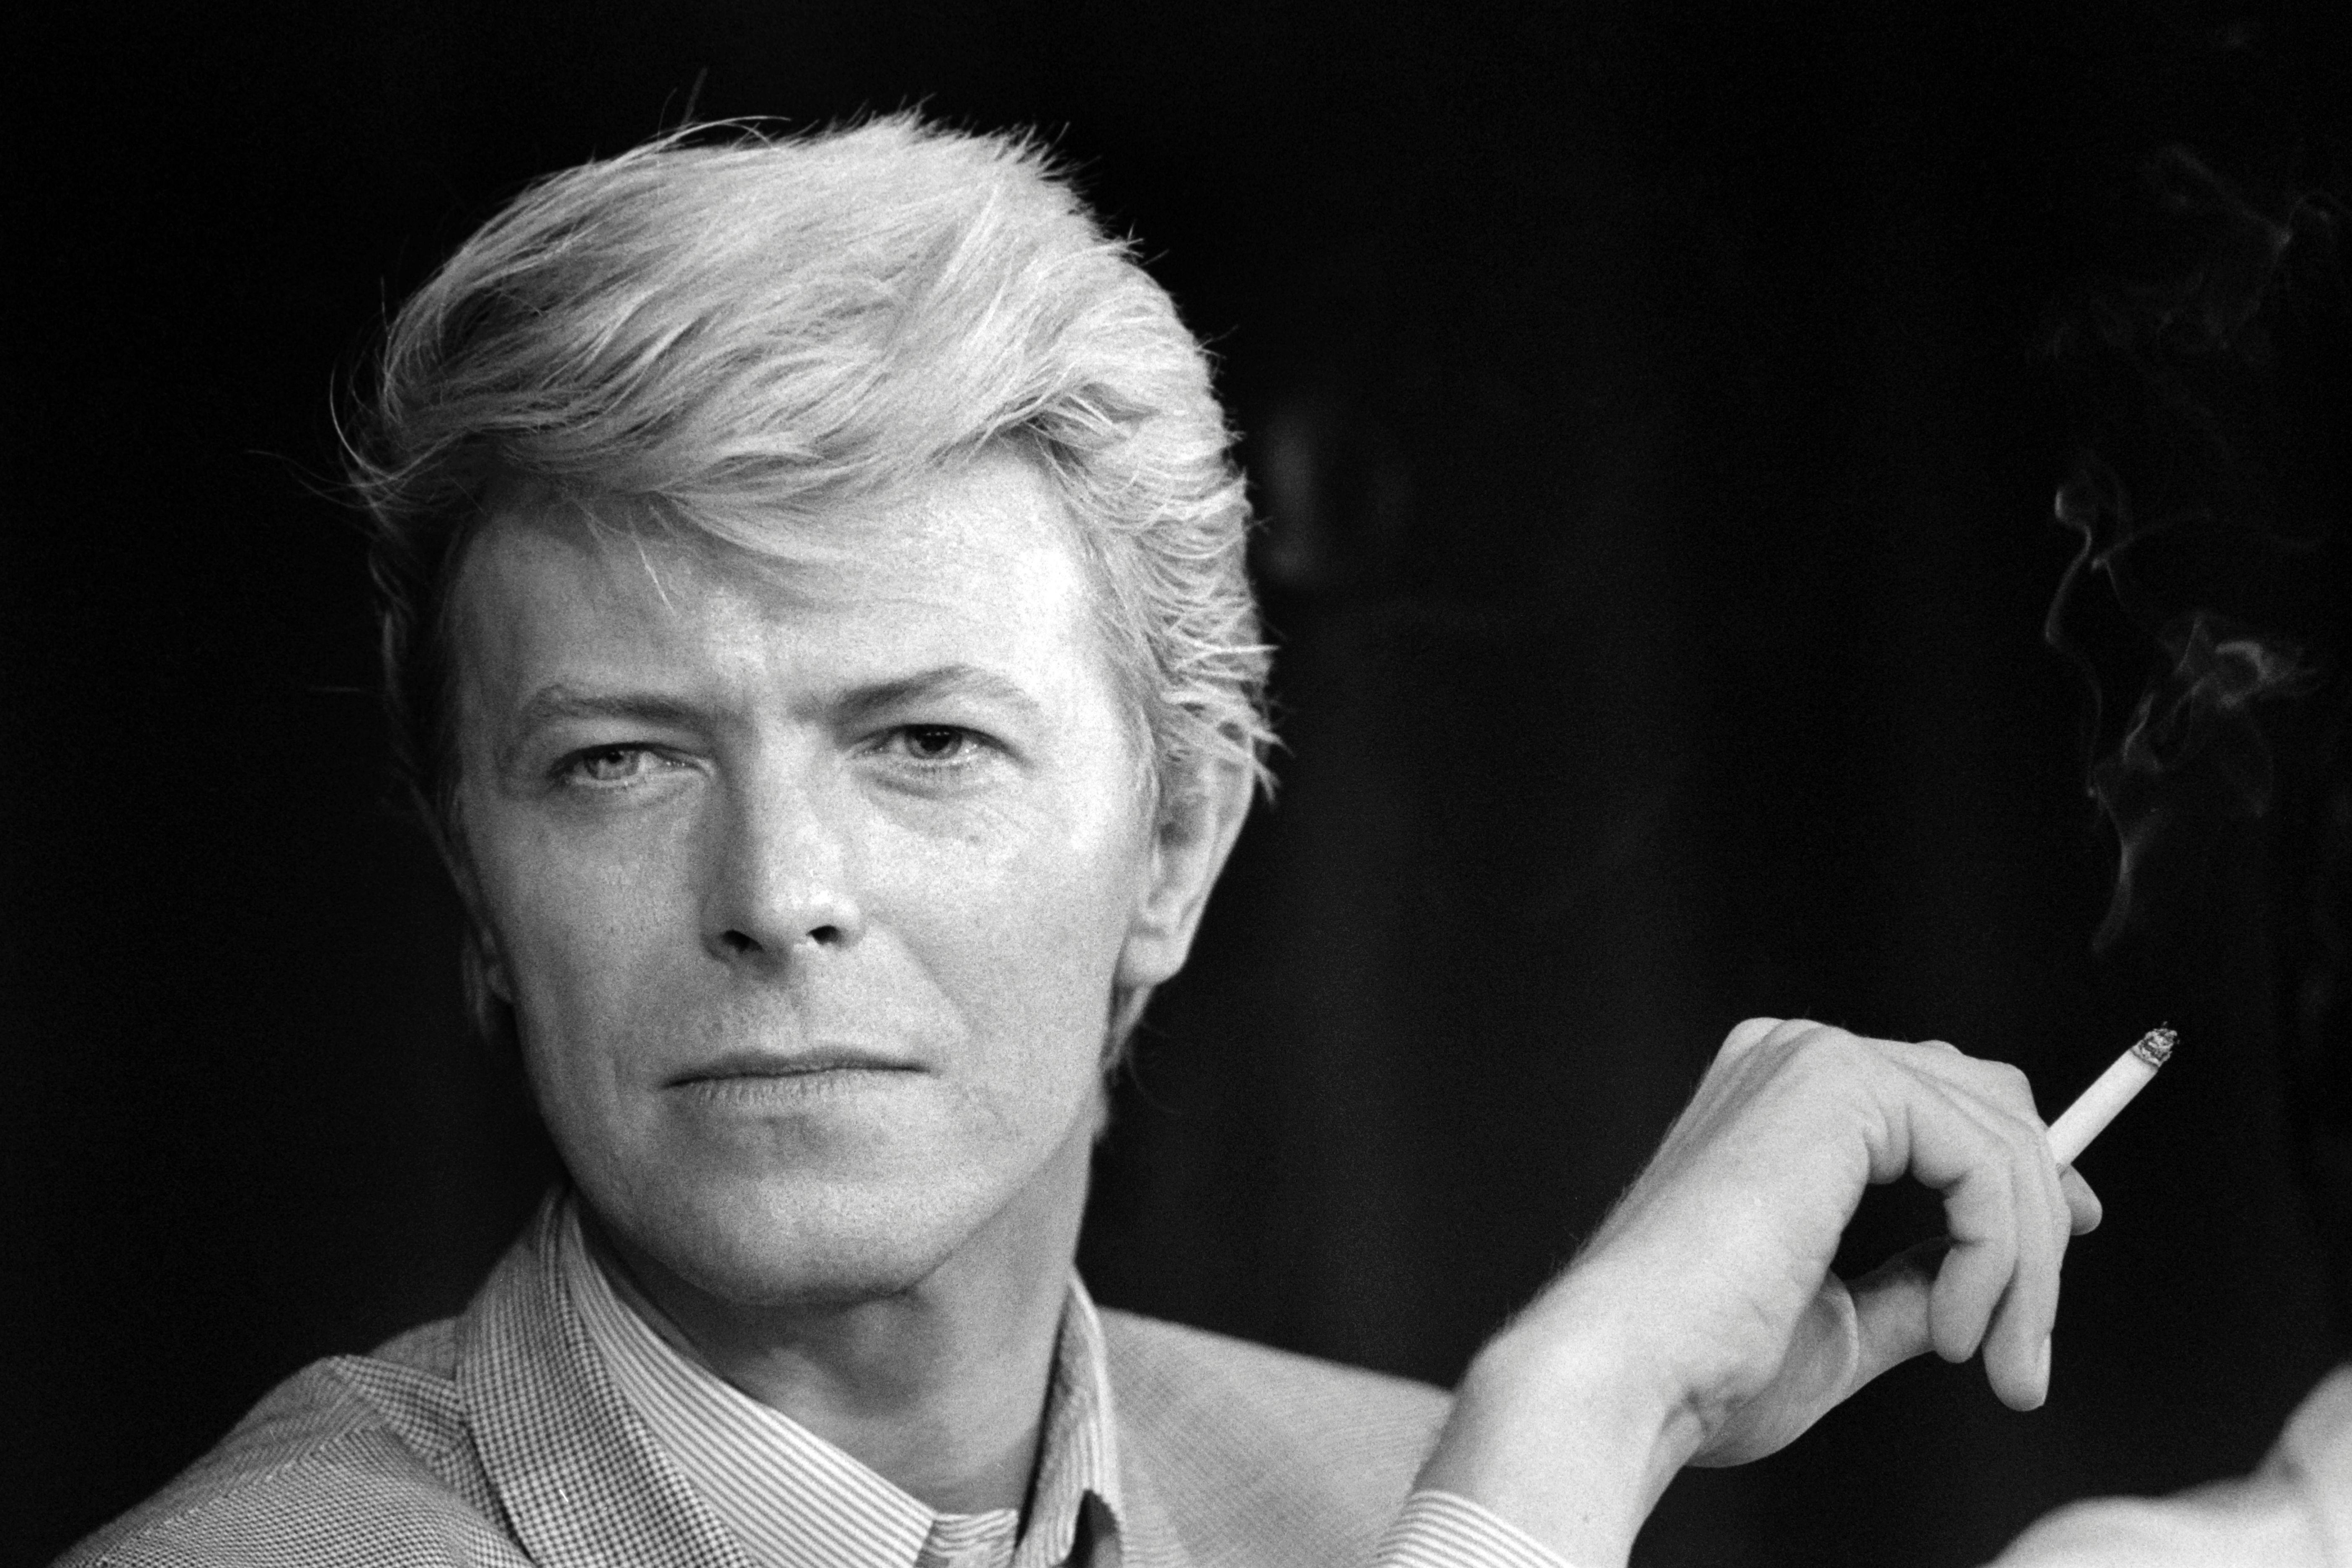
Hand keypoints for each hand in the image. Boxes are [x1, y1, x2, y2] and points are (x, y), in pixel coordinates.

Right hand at [1417, 1019, 2101, 1565]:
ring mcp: (1814, 1060)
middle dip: (2038, 1228)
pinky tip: (1955, 1328)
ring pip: (2000, 1140)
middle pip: (1989, 1106)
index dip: (2024, 1174)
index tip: (2060, 1257)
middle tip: (2029, 1349)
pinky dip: (2000, 1258)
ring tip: (1999, 1360)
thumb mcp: (1841, 1319)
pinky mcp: (1841, 1086)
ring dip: (2025, 1268)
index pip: (1944, 1098)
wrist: (1632, 1370)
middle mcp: (1793, 1055)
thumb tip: (1984, 1275)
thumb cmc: (1704, 1360)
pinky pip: (1985, 1162)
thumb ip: (1911, 1279)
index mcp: (1776, 1096)